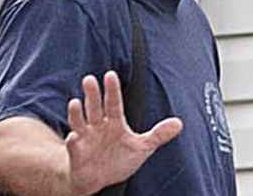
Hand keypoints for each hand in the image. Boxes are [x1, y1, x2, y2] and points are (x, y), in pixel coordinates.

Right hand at [65, 70, 182, 195]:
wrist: (98, 179)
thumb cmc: (118, 158)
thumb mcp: (141, 147)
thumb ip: (158, 134)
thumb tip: (179, 123)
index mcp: (114, 122)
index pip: (114, 103)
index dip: (112, 90)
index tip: (110, 74)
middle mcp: (98, 126)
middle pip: (94, 107)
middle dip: (92, 94)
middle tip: (89, 79)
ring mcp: (86, 139)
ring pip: (79, 122)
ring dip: (76, 113)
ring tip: (74, 103)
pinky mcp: (77, 154)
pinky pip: (73, 146)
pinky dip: (73, 142)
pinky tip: (73, 137)